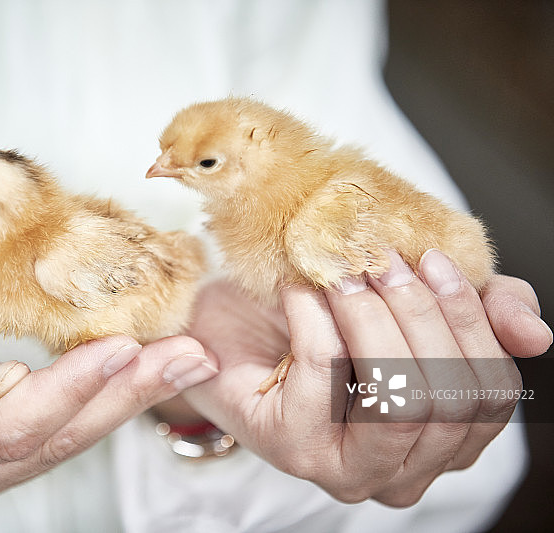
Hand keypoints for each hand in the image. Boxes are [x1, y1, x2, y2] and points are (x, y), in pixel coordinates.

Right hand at [0, 306, 217, 522]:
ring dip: (117, 406)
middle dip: (127, 396)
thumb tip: (19, 382)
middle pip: (49, 443)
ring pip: (51, 452)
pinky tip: (120, 389)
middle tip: (188, 356)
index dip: (75, 385)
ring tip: (173, 366)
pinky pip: (34, 453)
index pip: (10, 424)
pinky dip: (84, 417)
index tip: (128, 345)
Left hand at [183, 250, 550, 506]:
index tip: (434, 258)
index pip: (489, 395)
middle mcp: (402, 470)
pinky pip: (326, 372)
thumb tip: (537, 335)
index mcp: (442, 441)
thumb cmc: (319, 317)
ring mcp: (349, 469)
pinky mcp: (294, 450)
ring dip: (372, 317)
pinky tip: (299, 290)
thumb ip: (481, 311)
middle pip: (446, 399)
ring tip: (343, 270)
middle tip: (380, 257)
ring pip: (397, 399)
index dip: (472, 323)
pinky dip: (316, 316)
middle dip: (418, 315)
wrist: (228, 329)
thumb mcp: (409, 300)